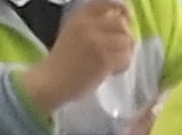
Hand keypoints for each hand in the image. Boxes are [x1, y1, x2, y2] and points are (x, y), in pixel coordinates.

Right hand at [22, 0, 134, 120]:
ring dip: (126, 53)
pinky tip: (113, 71)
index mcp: (80, 15)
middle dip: (127, 37)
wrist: (53, 80)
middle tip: (122, 50)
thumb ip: (93, 24)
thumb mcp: (74, 31)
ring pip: (126, 42)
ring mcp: (96, 42)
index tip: (128, 18)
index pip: (107, 3)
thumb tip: (120, 22)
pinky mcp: (103, 60)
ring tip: (116, 62)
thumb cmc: (64, 60)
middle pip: (121, 24)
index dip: (122, 9)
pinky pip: (125, 58)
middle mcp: (88, 24)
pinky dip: (123, 65)